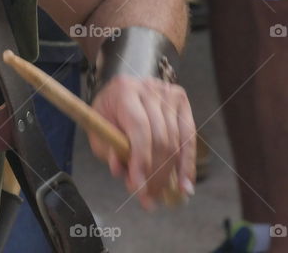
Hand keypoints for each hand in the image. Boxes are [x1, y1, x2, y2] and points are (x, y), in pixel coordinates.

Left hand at [88, 75, 195, 209]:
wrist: (122, 88)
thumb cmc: (109, 112)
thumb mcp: (98, 127)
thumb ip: (107, 149)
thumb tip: (121, 172)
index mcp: (125, 91)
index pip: (139, 129)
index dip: (141, 161)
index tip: (138, 188)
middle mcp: (149, 88)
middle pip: (160, 138)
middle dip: (154, 174)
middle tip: (148, 198)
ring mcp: (168, 93)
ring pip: (175, 142)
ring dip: (168, 174)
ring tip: (160, 195)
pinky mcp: (181, 101)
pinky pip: (189, 138)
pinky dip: (187, 165)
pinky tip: (185, 185)